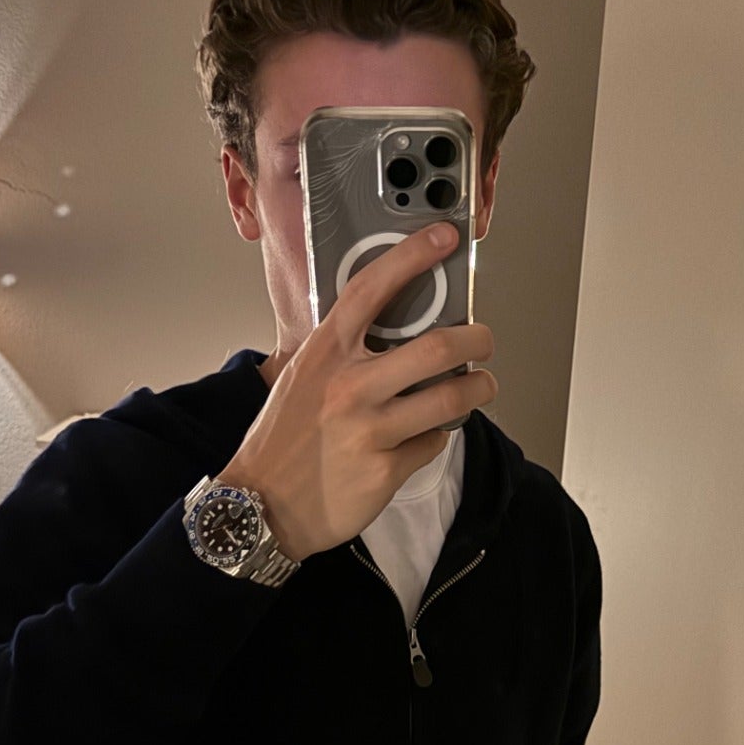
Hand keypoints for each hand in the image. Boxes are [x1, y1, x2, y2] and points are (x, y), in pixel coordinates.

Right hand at [221, 221, 496, 562]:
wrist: (260, 507)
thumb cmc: (281, 441)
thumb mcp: (299, 379)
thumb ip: (340, 351)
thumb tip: (390, 325)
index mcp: (325, 354)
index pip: (372, 289)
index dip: (412, 256)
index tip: (444, 238)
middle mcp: (349, 387)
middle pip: (436, 348)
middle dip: (476, 339)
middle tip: (483, 339)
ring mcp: (369, 430)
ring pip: (451, 399)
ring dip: (478, 388)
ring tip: (481, 386)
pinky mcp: (386, 470)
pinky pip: (434, 442)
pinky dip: (439, 435)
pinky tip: (428, 433)